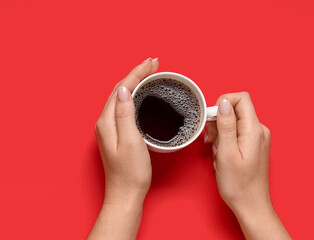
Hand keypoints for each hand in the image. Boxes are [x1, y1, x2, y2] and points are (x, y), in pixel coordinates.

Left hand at [89, 58, 158, 239]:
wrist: (126, 194)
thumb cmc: (131, 172)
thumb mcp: (131, 141)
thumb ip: (125, 114)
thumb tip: (125, 90)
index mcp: (107, 121)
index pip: (122, 88)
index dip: (137, 73)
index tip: (152, 63)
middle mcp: (105, 122)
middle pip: (121, 90)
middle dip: (137, 74)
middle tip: (154, 64)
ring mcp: (110, 128)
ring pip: (123, 97)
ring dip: (135, 83)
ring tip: (150, 74)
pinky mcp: (117, 134)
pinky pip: (125, 107)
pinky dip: (135, 96)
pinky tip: (142, 95)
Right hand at [205, 92, 291, 239]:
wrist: (250, 205)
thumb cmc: (238, 184)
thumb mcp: (226, 153)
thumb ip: (226, 125)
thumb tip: (223, 103)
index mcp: (254, 130)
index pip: (241, 98)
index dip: (223, 102)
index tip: (212, 119)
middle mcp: (259, 130)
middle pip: (235, 110)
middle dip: (219, 121)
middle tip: (211, 141)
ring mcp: (257, 138)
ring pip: (233, 122)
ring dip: (220, 133)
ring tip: (217, 152)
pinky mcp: (253, 145)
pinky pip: (236, 133)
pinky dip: (225, 141)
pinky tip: (222, 155)